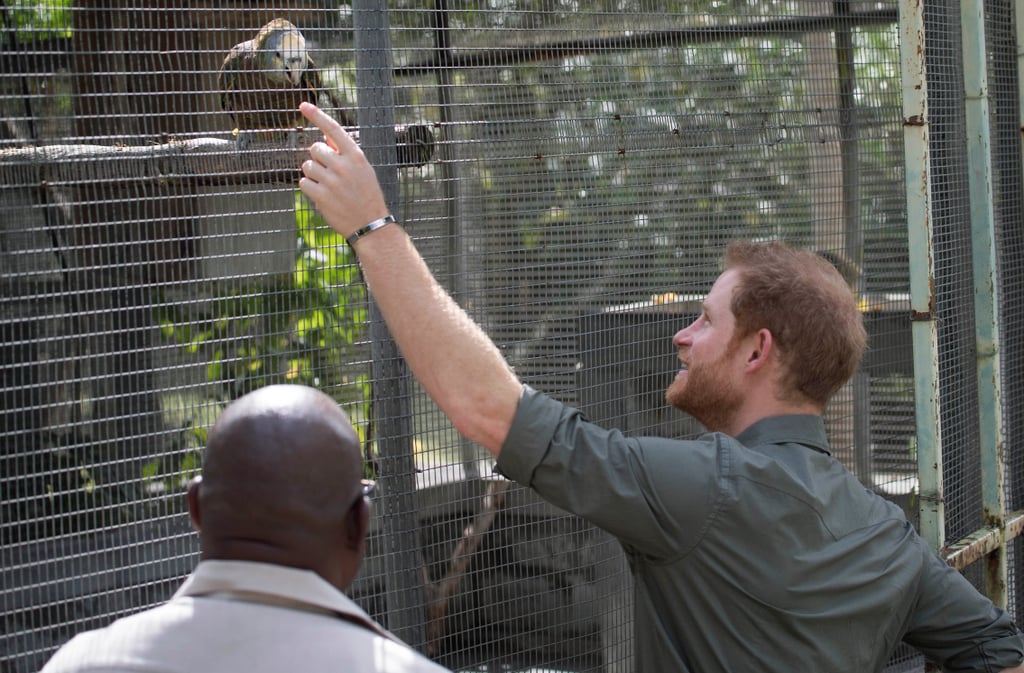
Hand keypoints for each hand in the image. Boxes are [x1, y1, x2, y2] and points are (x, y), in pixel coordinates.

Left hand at [298, 102, 389, 239]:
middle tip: (330, 174)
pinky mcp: (321, 196)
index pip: (333, 129)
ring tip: (328, 187)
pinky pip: (303, 183)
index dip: (317, 115)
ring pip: (307, 166)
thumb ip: (343, 153)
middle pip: (315, 149)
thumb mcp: (362, 170)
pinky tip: (324, 196)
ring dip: (313, 175)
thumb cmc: (367, 195)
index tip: (303, 105)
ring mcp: (331, 181)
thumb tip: (324, 137)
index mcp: (355, 156)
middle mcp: (343, 166)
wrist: (371, 224)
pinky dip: (310, 189)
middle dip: (318, 159)